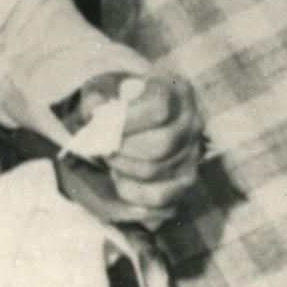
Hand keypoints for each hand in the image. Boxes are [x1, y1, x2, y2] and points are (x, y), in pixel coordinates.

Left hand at [104, 72, 202, 211]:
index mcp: (177, 89)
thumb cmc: (117, 97)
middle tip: (103, 144)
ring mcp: (192, 153)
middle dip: (123, 148)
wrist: (131, 112)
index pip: (158, 108)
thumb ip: (95, 96)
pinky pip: (160, 200)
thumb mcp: (103, 86)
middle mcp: (192, 122)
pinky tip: (119, 177)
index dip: (127, 120)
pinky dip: (131, 193)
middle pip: (160, 144)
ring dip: (123, 168)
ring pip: (156, 171)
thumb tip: (95, 112)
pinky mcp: (184, 180)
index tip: (100, 122)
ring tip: (111, 156)